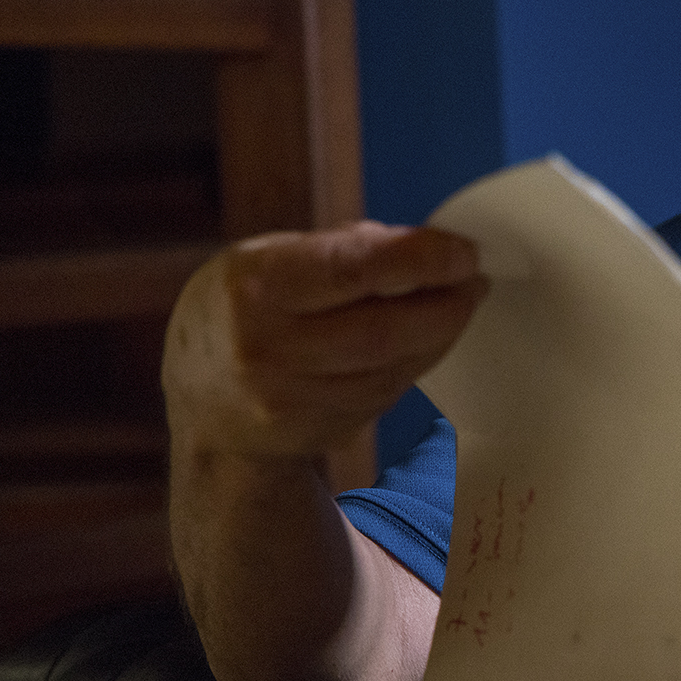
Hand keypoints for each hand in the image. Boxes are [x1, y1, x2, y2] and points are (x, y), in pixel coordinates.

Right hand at [164, 221, 485, 460]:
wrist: (205, 404)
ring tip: (460, 301)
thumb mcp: (271, 260)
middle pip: (384, 330)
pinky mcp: (318, 433)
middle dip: (445, 302)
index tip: (465, 251)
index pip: (351, 269)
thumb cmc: (244, 310)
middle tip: (475, 277)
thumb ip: (346, 249)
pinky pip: (388, 392)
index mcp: (253, 287)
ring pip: (393, 367)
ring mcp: (290, 402)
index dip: (421, 260)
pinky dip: (418, 360)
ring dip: (441, 332)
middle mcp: (265, 350)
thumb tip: (433, 247)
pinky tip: (427, 337)